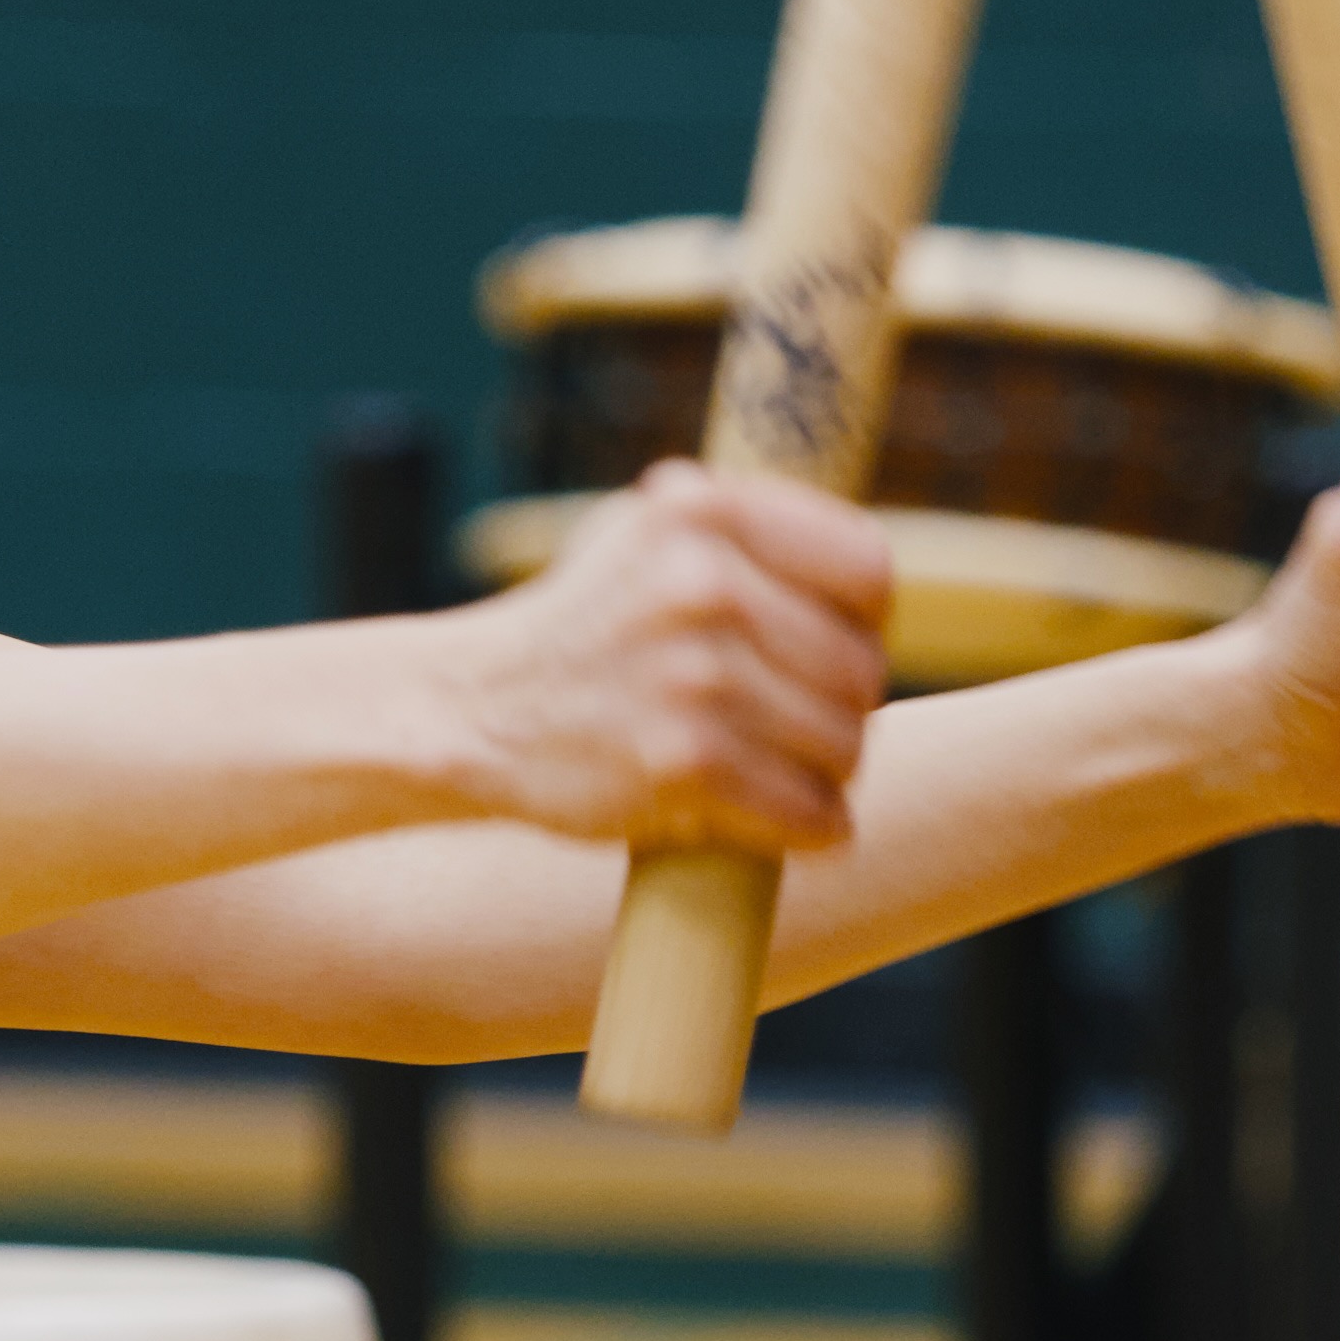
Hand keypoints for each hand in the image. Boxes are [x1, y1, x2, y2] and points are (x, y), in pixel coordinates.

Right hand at [442, 461, 893, 854]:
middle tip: (809, 726)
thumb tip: (867, 572)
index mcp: (704, 511)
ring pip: (840, 744)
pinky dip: (813, 828)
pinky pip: (803, 809)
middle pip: (859, 668)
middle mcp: (703, 582)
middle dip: (846, 710)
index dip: (865, 620)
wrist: (472, 706)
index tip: (837, 645)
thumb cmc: (584, 621)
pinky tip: (799, 824)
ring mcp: (693, 674)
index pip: (866, 569)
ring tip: (794, 772)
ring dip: (829, 775)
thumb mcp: (649, 534)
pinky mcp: (680, 762)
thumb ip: (749, 534)